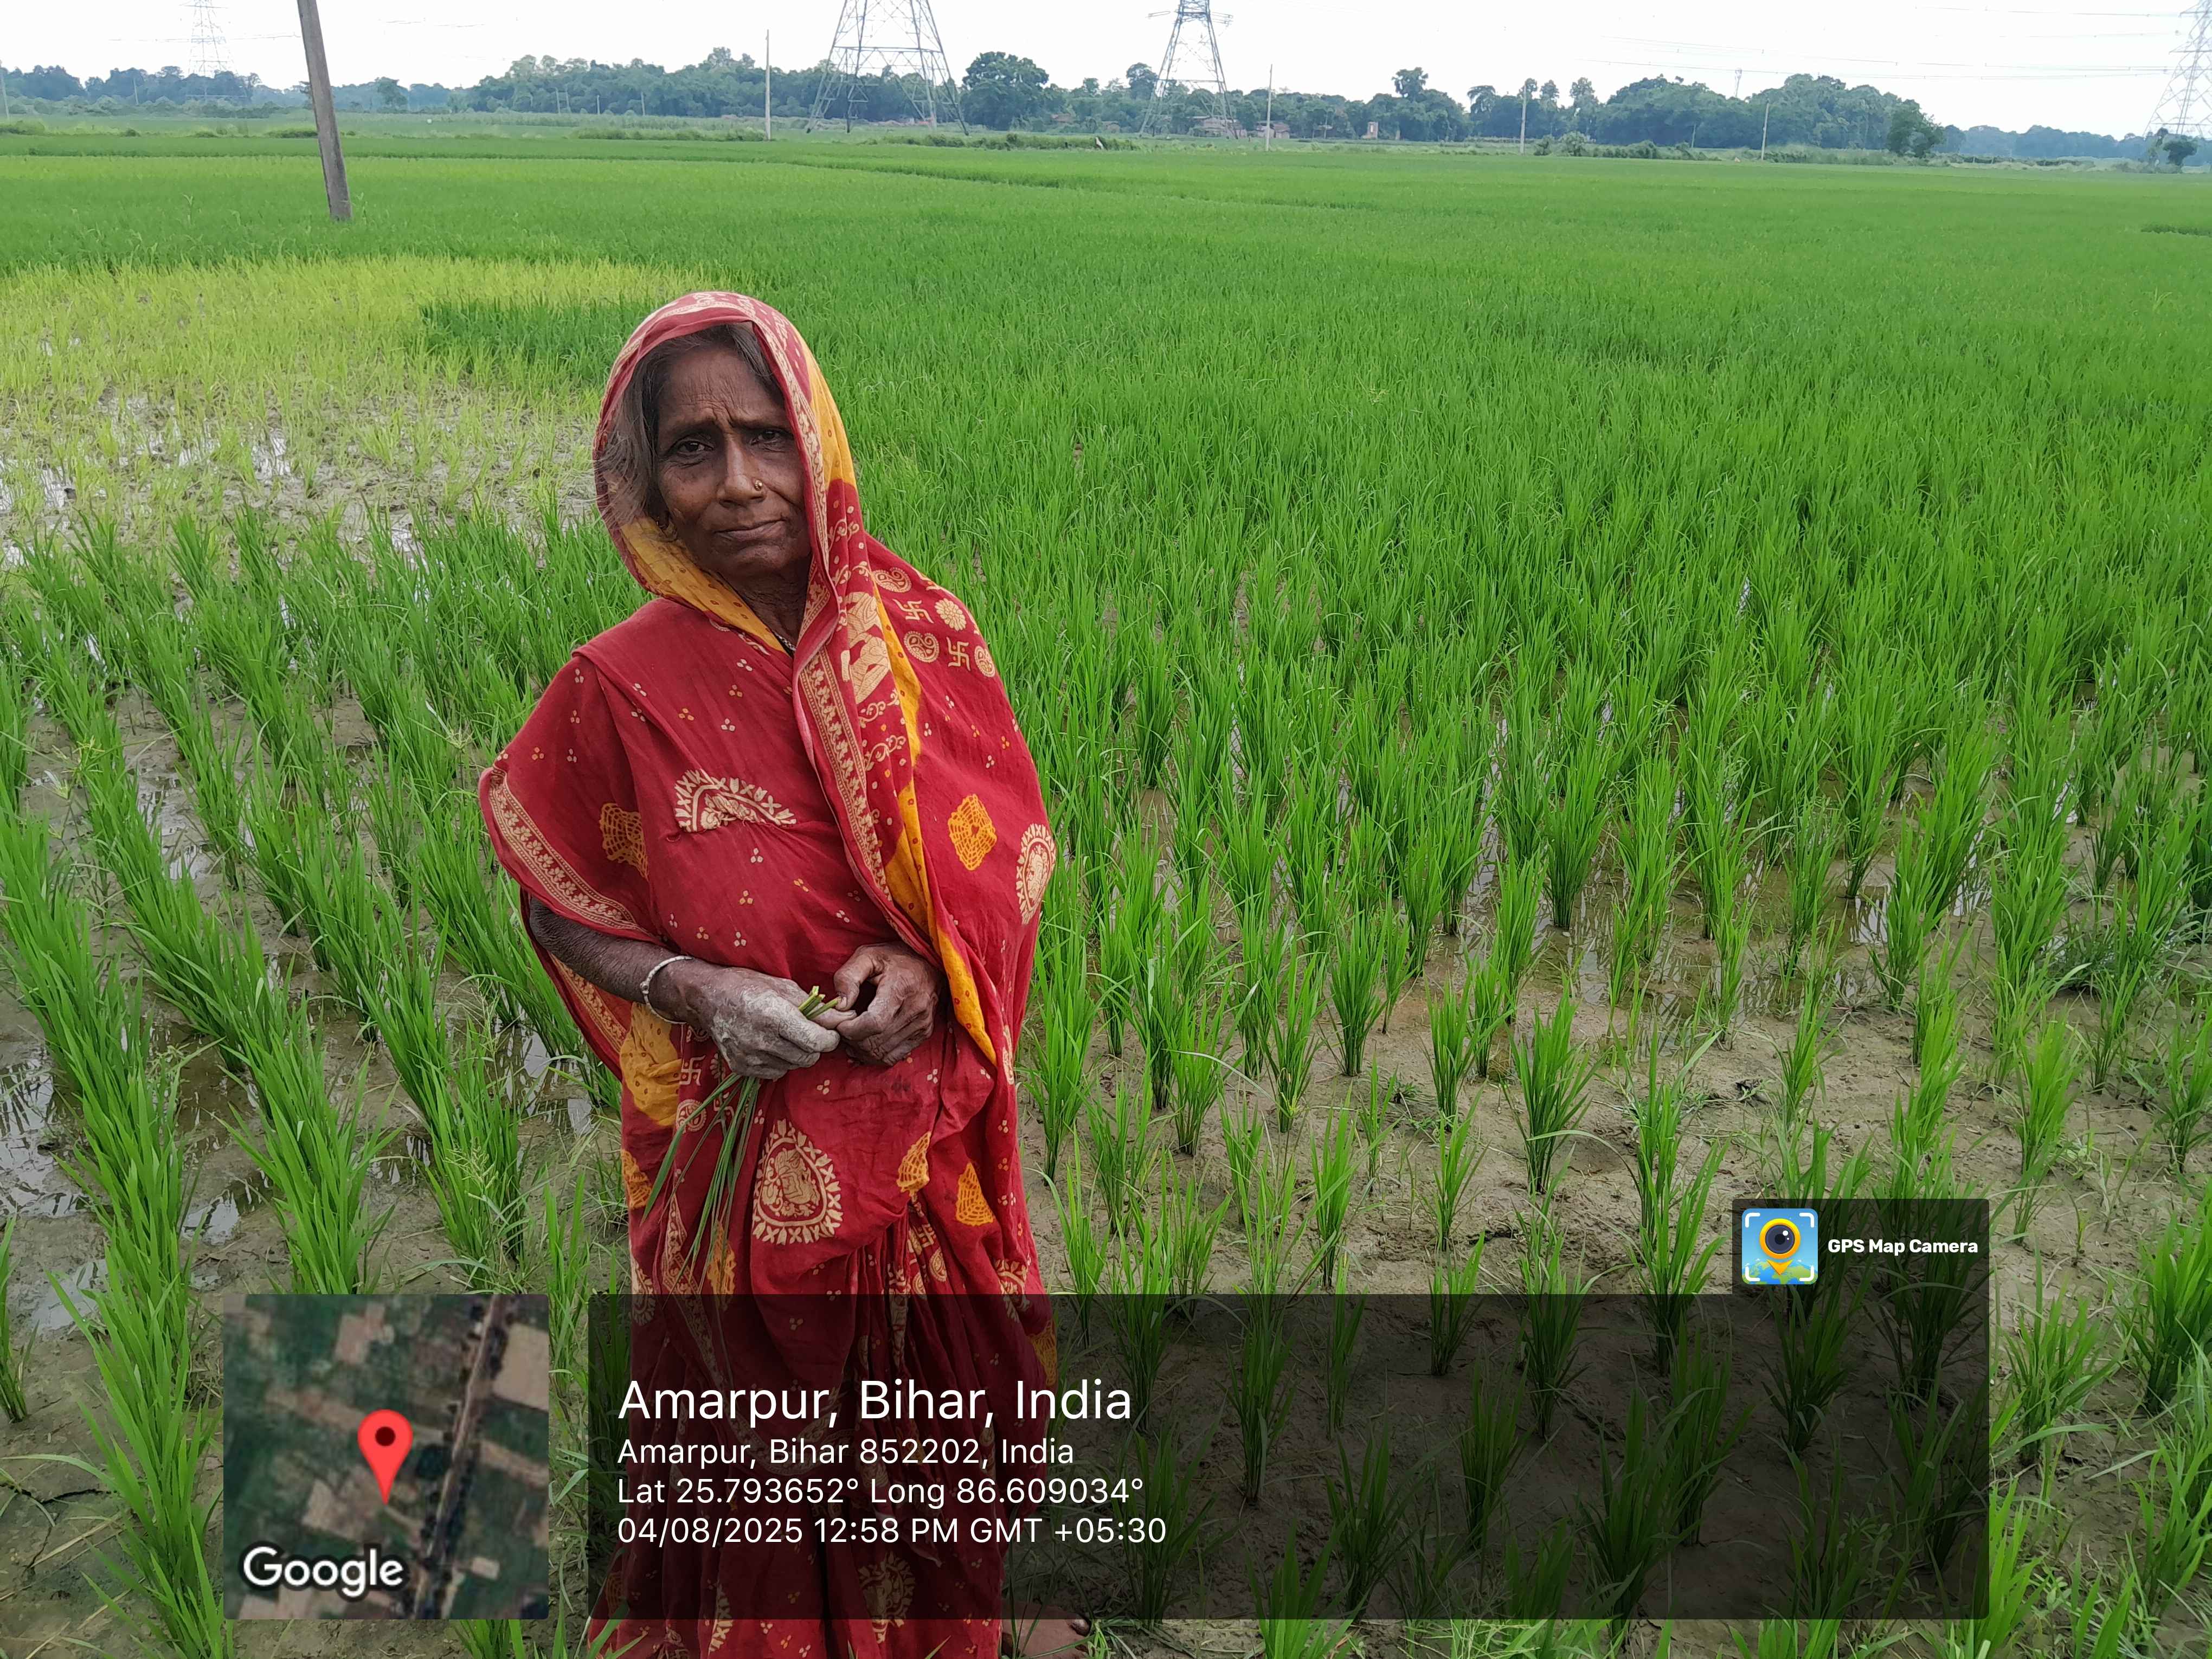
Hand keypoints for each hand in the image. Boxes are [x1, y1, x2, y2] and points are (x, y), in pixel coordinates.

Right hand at [661, 962, 839, 1080]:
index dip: (830, 1038)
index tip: (829, 1030)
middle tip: (808, 1031)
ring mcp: (749, 1057)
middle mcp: (761, 1040)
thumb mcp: (785, 988)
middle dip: (815, 1046)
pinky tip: (771, 1044)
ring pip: (793, 1066)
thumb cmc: (749, 986)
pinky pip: (776, 1073)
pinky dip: (781, 1061)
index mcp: (774, 1015)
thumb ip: (816, 1009)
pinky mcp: (741, 1068)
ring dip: (797, 1053)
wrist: (708, 997)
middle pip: (808, 1058)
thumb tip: (845, 1019)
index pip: (817, 1042)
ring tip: (786, 1035)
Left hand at [817, 943, 939, 1065]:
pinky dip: (874, 1054)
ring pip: (882, 1053)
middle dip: (851, 1039)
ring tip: (851, 1034)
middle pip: (875, 1041)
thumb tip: (839, 1006)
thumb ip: (848, 977)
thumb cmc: (894, 957)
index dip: (850, 1029)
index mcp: (901, 988)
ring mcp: (922, 1024)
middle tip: (841, 1026)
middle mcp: (916, 1010)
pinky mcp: (923, 1033)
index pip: (873, 1023)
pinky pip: (893, 1056)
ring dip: (860, 1049)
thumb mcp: (867, 955)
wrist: (929, 961)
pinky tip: (864, 1042)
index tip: (838, 1021)